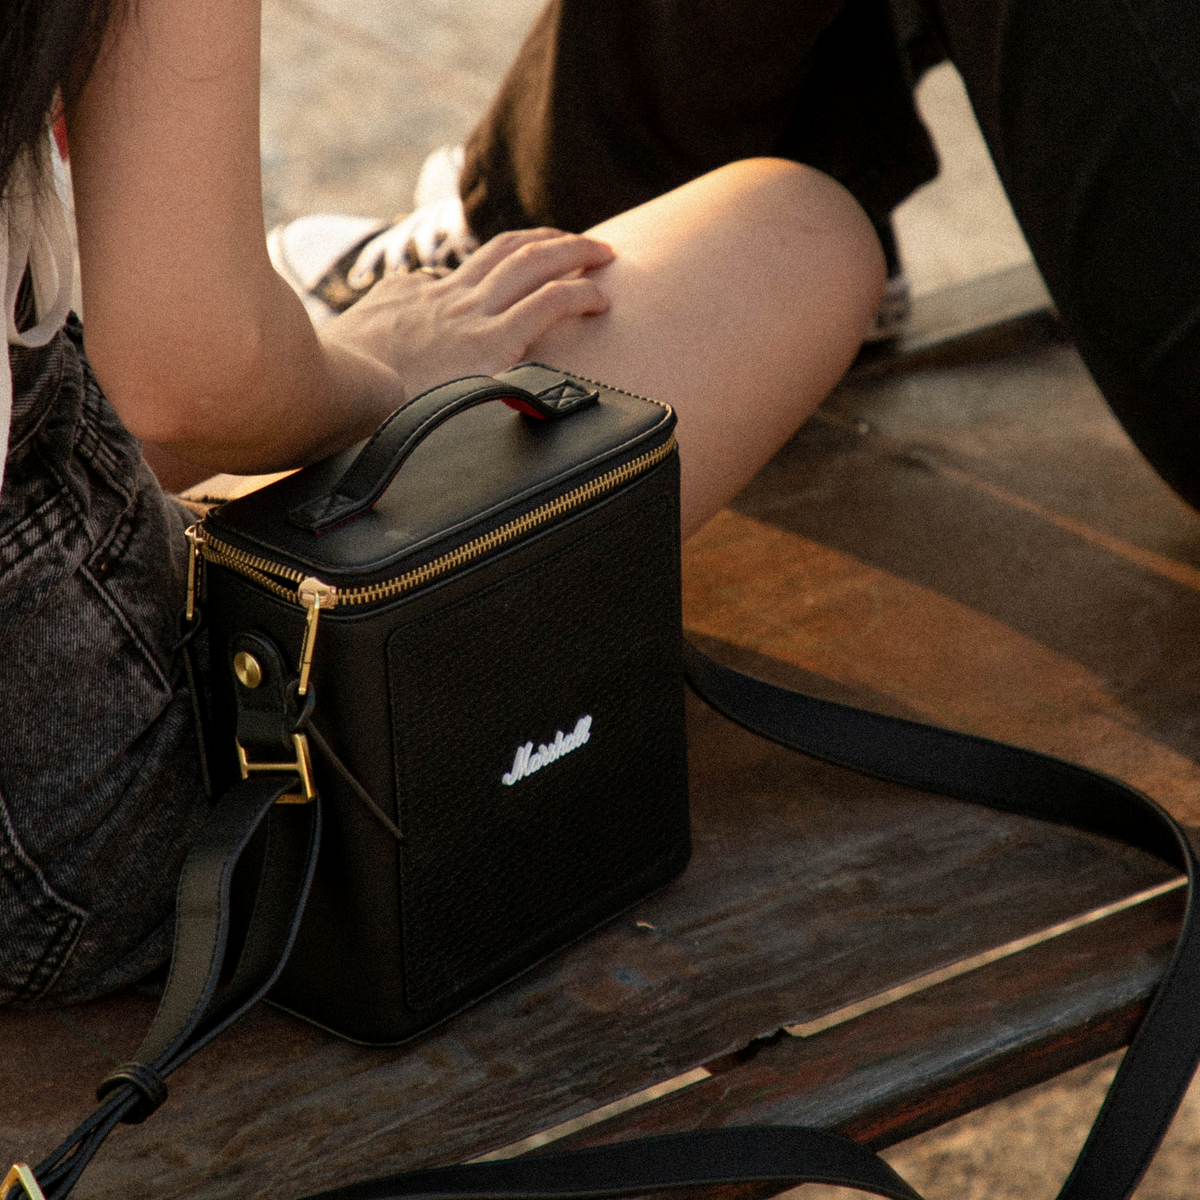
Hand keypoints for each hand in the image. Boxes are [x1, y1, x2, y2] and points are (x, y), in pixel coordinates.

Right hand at [321, 227, 614, 400]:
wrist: (320, 395)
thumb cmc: (324, 396)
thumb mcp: (339, 367)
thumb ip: (365, 363)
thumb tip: (364, 376)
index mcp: (405, 299)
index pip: (459, 275)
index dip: (499, 270)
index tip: (524, 276)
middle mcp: (439, 297)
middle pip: (503, 251)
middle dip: (547, 241)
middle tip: (581, 244)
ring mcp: (465, 316)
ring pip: (531, 263)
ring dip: (573, 252)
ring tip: (603, 254)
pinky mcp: (488, 344)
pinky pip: (548, 303)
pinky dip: (580, 294)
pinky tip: (602, 298)